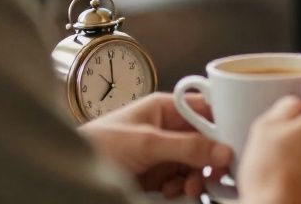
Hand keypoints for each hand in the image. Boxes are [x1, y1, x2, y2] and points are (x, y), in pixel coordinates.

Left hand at [80, 92, 233, 198]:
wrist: (66, 177)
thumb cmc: (96, 146)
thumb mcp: (146, 144)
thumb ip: (187, 146)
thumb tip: (222, 150)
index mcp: (165, 108)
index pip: (206, 109)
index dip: (223, 124)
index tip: (234, 143)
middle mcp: (166, 128)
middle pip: (205, 140)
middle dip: (209, 158)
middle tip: (214, 172)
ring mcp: (162, 152)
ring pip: (196, 163)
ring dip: (196, 176)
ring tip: (189, 187)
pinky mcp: (156, 174)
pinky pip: (183, 179)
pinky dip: (183, 188)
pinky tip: (174, 191)